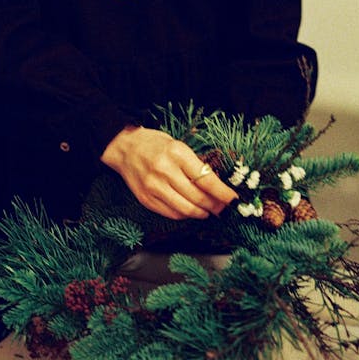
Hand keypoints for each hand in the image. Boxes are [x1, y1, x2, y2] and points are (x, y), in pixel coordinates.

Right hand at [100, 125, 237, 220]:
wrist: (124, 147)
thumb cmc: (155, 144)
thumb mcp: (178, 146)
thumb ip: (195, 165)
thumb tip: (216, 186)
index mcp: (176, 153)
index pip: (206, 179)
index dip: (223, 193)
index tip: (233, 199)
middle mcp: (164, 171)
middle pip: (198, 197)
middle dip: (215, 206)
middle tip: (223, 208)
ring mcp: (154, 187)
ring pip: (186, 209)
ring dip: (202, 213)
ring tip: (208, 211)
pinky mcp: (146, 199)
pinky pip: (172, 214)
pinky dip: (185, 215)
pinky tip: (191, 210)